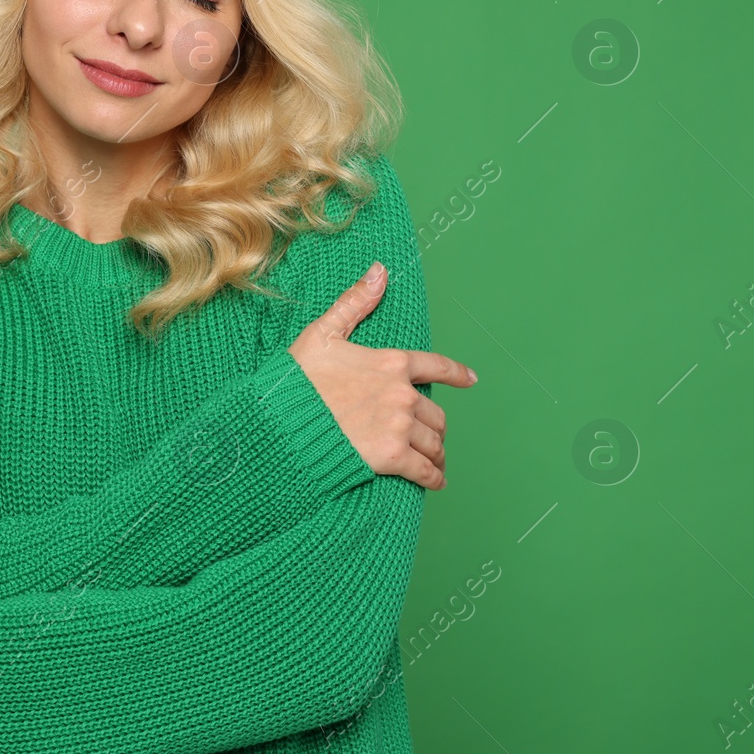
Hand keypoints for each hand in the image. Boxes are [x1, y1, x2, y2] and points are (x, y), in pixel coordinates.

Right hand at [288, 261, 476, 489]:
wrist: (281, 423)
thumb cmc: (297, 379)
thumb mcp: (323, 333)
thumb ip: (356, 303)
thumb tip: (380, 271)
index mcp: (391, 363)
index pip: (437, 367)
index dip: (457, 374)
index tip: (472, 380)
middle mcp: (402, 394)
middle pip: (436, 413)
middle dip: (436, 425)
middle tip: (433, 436)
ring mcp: (399, 427)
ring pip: (434, 441)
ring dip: (437, 452)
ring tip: (436, 461)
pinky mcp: (390, 457)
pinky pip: (424, 470)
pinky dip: (434, 477)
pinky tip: (436, 481)